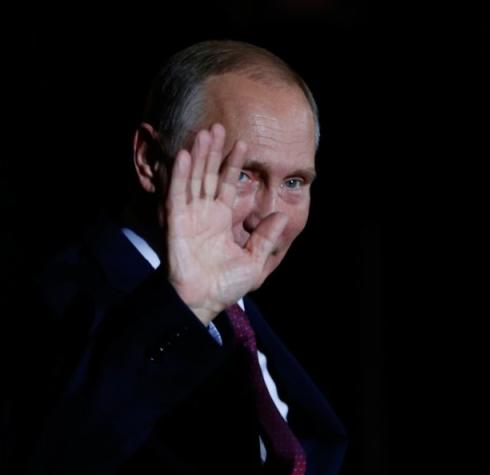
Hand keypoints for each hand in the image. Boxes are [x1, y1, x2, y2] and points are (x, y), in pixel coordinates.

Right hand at [164, 124, 289, 323]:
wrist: (204, 301)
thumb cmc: (226, 285)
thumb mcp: (254, 261)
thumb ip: (266, 238)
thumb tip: (282, 217)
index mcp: (222, 219)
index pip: (227, 184)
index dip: (233, 164)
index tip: (242, 142)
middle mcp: (204, 213)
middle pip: (208, 174)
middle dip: (213, 151)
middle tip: (217, 126)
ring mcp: (189, 216)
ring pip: (193, 178)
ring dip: (198, 156)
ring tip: (204, 133)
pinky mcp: (176, 222)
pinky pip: (178, 194)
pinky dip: (180, 175)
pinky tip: (185, 155)